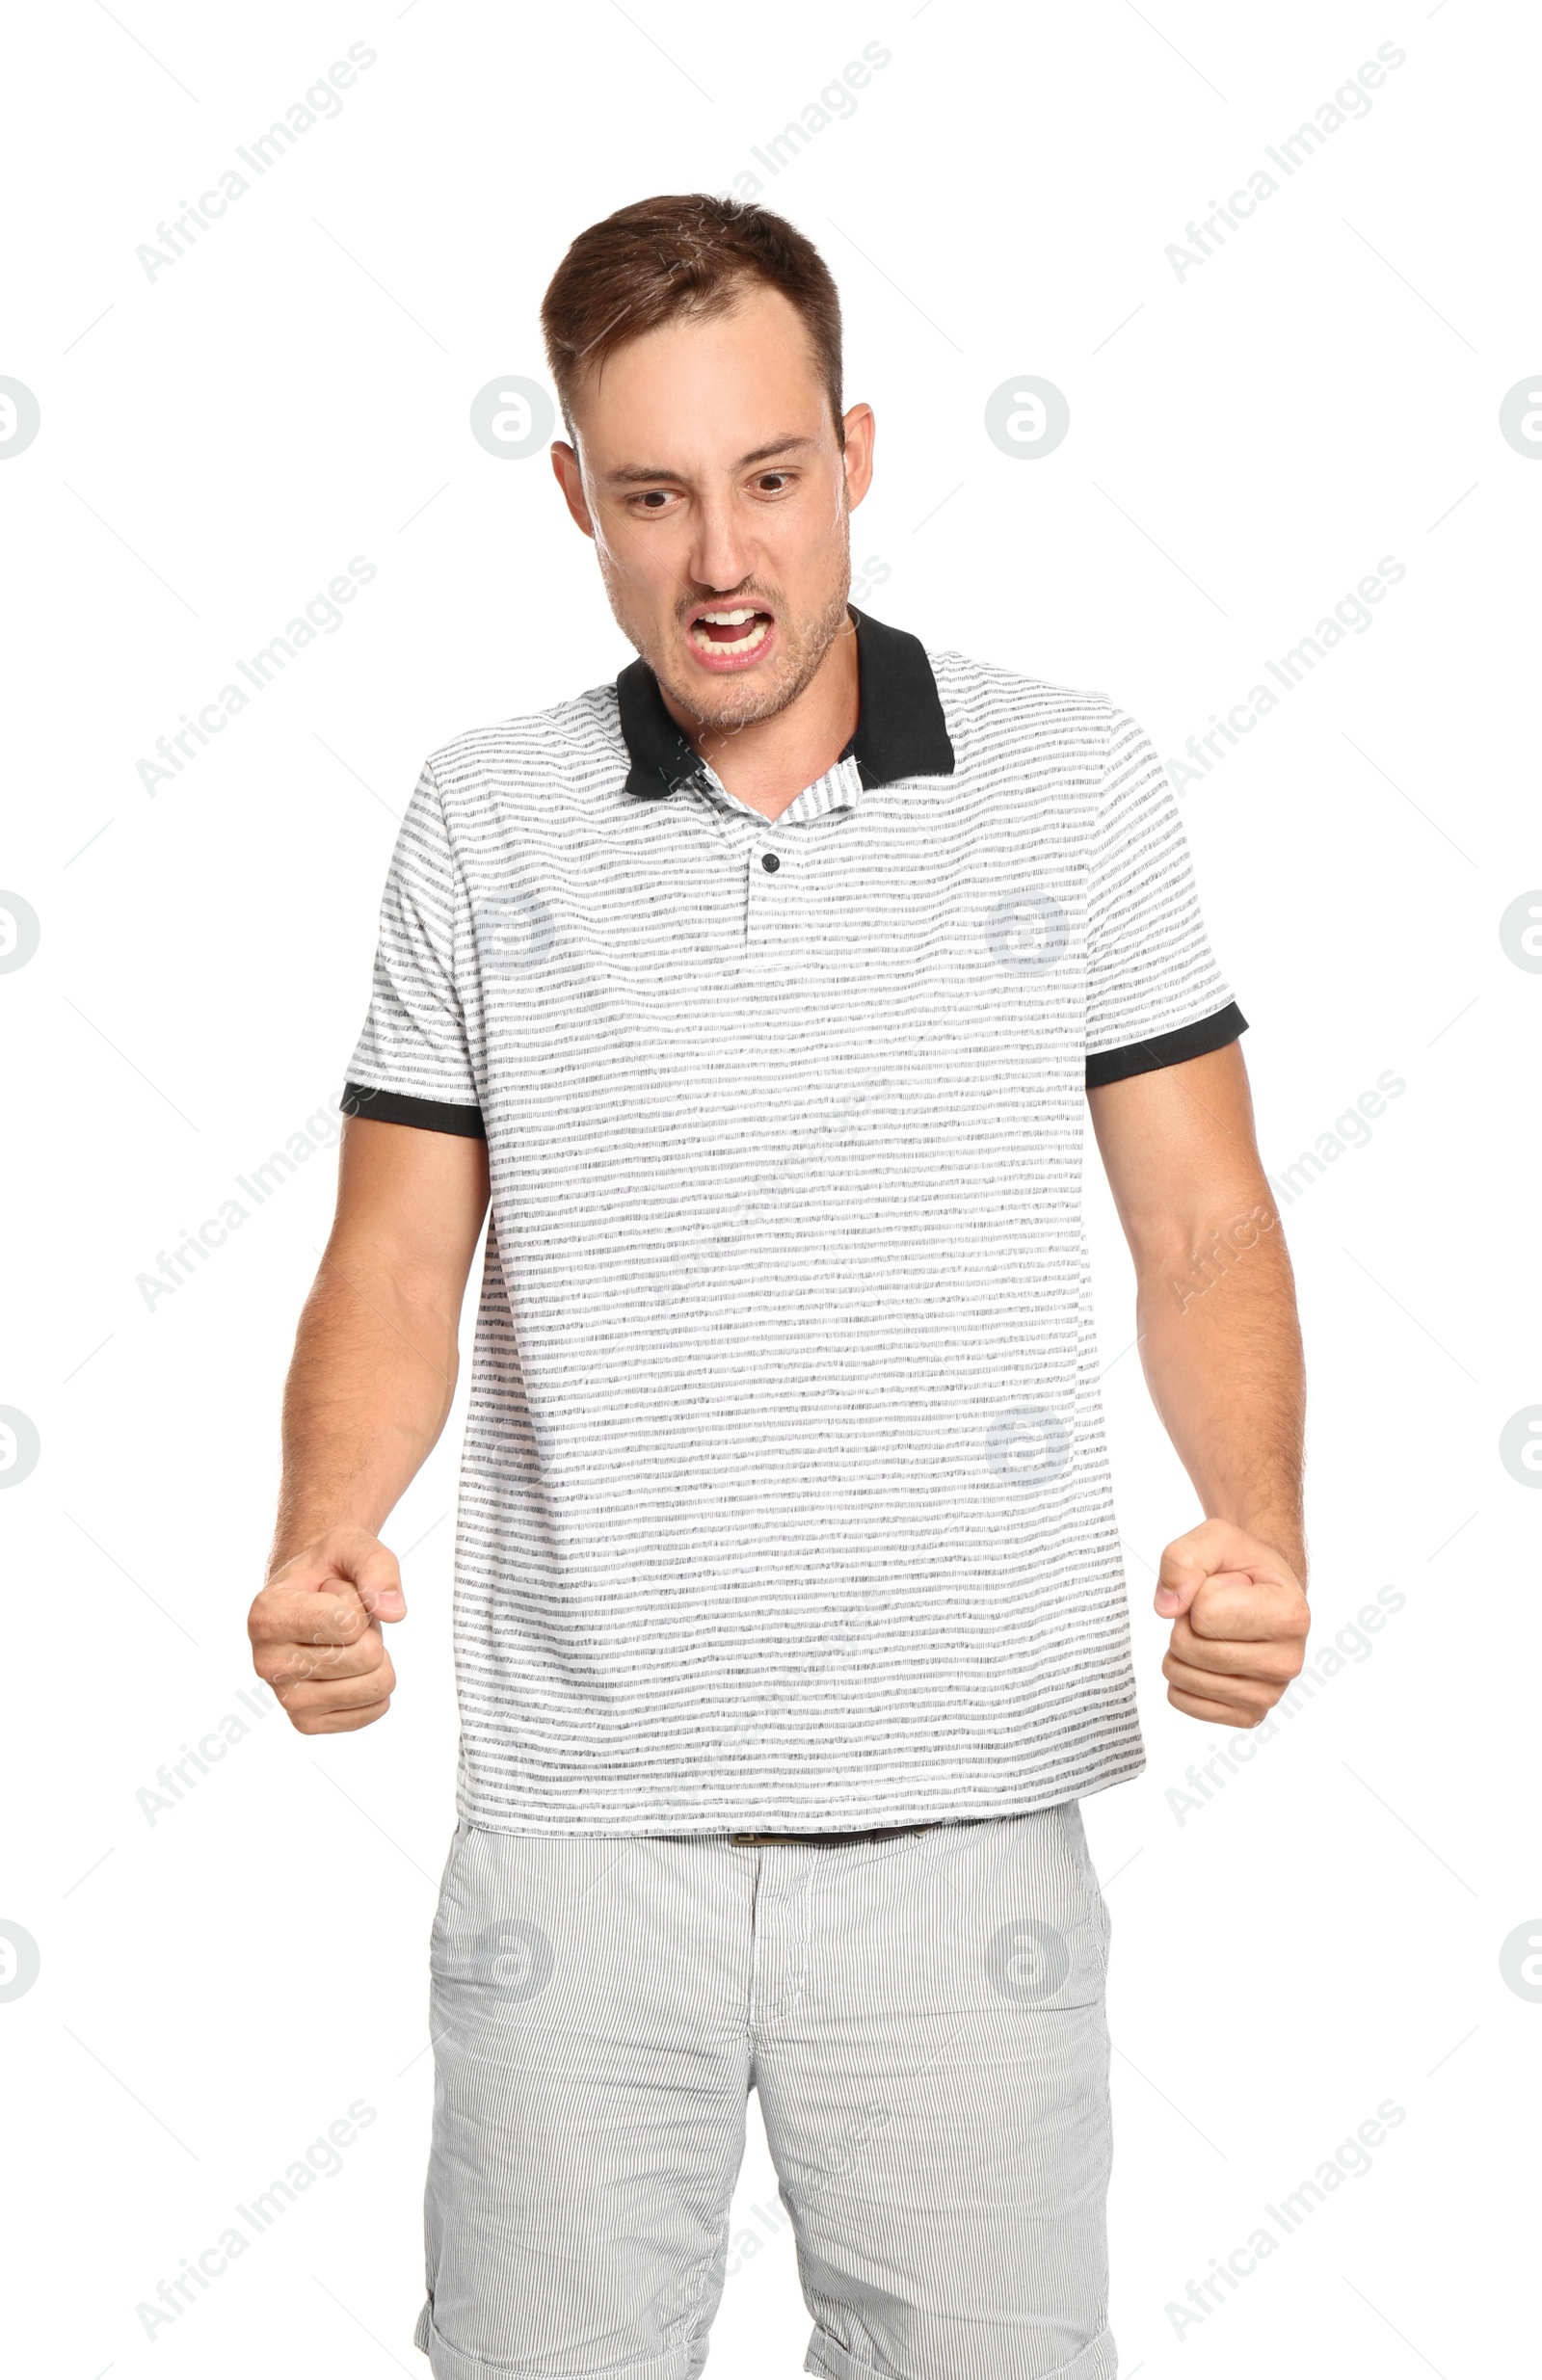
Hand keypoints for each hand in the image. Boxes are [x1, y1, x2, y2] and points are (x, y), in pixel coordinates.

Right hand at [247, 1526, 405, 1733]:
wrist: (307, 1599)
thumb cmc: (326, 1572)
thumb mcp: (350, 1544)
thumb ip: (375, 1565)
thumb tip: (394, 1611)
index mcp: (266, 1617)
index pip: (349, 1623)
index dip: (358, 1602)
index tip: (332, 1593)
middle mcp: (267, 1664)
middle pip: (367, 1656)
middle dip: (370, 1630)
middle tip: (344, 1619)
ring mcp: (286, 1700)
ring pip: (375, 1685)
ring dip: (375, 1656)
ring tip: (345, 1641)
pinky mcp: (308, 1723)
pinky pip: (375, 1709)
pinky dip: (375, 1684)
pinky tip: (348, 1666)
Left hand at [1153, 1519, 1308, 1727]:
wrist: (1263, 1592)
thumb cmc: (1242, 1566)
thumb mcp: (1215, 1538)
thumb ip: (1184, 1559)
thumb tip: (1167, 1607)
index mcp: (1291, 1616)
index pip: (1205, 1612)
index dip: (1199, 1592)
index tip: (1224, 1586)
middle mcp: (1288, 1662)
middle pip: (1191, 1647)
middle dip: (1185, 1621)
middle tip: (1211, 1610)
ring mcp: (1269, 1695)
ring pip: (1182, 1676)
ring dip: (1181, 1648)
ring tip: (1211, 1632)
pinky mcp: (1246, 1715)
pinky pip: (1182, 1700)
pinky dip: (1181, 1677)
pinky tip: (1207, 1659)